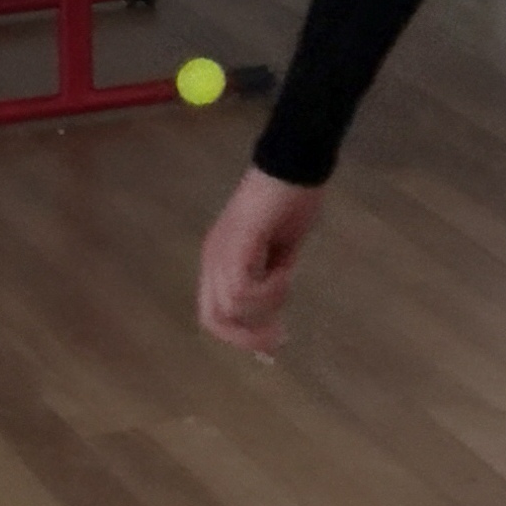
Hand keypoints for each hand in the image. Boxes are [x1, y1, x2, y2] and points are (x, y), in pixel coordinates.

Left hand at [198, 165, 324, 355]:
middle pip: (212, 319)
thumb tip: (273, 319)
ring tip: (286, 277)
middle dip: (247, 336)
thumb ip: (271, 281)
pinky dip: (269, 290)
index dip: (241, 334)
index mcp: (220, 261)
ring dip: (266, 305)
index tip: (274, 340)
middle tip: (279, 336)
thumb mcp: (280, 253)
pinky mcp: (235, 244)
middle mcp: (212, 258)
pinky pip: (243, 289)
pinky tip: (285, 269)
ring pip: (230, 308)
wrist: (293, 165)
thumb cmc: (290, 203)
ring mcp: (220, 251)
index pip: (214, 313)